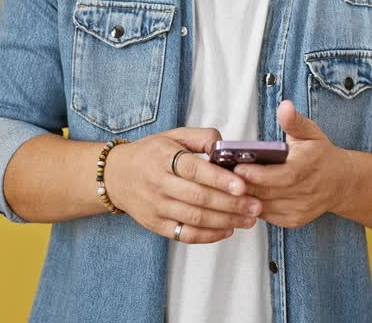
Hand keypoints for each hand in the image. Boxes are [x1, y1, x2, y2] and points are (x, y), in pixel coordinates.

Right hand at [101, 127, 262, 243]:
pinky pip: (185, 235)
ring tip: (248, 219)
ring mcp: (156, 207)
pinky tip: (227, 230)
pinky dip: (208, 236)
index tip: (243, 185)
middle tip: (255, 205)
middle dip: (231, 204)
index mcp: (163, 158)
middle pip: (198, 198)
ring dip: (225, 221)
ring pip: (195, 218)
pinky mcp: (156, 225)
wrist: (115, 175)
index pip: (194, 170)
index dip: (220, 179)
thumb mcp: (173, 136)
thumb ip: (201, 137)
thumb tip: (225, 146)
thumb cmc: (150, 154)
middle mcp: (158, 184)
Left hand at [232, 100, 350, 228]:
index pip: (282, 175)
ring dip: (244, 197)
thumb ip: (294, 121)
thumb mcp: (311, 132)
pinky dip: (252, 206)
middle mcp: (306, 191)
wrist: (341, 183)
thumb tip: (285, 106)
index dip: (258, 174)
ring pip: (265, 206)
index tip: (238, 166)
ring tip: (226, 185)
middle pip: (268, 192)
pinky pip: (267, 216)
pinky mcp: (294, 220)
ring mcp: (300, 209)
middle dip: (244, 185)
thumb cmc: (321, 154)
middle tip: (222, 175)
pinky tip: (241, 196)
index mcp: (309, 166)